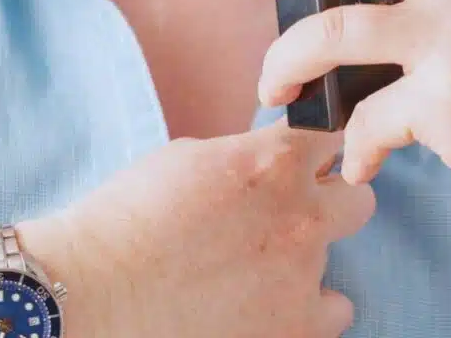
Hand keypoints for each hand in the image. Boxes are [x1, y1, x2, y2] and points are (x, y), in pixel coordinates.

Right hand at [21, 121, 374, 337]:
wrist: (92, 290)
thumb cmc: (126, 221)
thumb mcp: (188, 160)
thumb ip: (246, 158)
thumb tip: (272, 162)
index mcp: (273, 162)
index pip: (336, 133)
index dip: (322, 148)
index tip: (310, 159)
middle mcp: (301, 215)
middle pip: (358, 199)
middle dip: (329, 204)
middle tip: (289, 220)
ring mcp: (303, 276)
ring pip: (340, 260)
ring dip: (309, 261)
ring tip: (260, 273)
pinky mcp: (296, 329)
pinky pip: (332, 313)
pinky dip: (304, 311)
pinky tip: (265, 308)